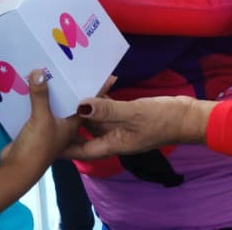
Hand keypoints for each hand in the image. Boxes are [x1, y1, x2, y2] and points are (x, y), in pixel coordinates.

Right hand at [0, 70, 82, 172]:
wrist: (17, 168)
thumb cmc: (38, 146)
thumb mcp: (41, 118)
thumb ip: (41, 95)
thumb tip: (39, 71)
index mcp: (71, 125)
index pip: (84, 105)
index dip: (87, 90)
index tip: (88, 73)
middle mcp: (62, 126)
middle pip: (65, 103)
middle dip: (63, 88)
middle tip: (60, 66)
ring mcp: (47, 128)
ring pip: (49, 106)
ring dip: (45, 94)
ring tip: (41, 71)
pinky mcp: (33, 129)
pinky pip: (34, 111)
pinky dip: (31, 101)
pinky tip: (26, 88)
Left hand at [64, 96, 215, 160]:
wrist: (187, 117)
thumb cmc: (163, 119)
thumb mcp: (134, 113)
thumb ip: (108, 110)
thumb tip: (81, 106)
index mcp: (113, 144)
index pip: (81, 150)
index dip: (63, 146)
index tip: (45, 138)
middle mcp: (113, 137)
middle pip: (85, 132)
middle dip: (70, 120)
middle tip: (52, 103)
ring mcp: (120, 125)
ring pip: (96, 116)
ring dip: (85, 104)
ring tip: (69, 87)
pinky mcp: (127, 114)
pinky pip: (109, 107)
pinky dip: (102, 96)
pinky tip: (98, 81)